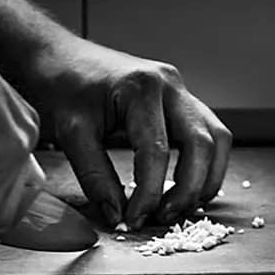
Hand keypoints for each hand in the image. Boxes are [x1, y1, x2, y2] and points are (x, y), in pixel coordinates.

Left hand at [28, 38, 231, 231]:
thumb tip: (116, 215)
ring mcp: (178, 89)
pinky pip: (206, 132)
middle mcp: (169, 84)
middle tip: (164, 218)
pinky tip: (185, 185)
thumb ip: (96, 177)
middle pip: (201, 144)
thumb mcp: (71, 132)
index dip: (149, 193)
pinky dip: (204, 162)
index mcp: (141, 87)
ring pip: (216, 138)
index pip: (157, 151)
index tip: (134, 219)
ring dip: (206, 177)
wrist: (57, 56)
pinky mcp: (179, 99)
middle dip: (189, 189)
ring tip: (179, 206)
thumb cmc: (61, 85)